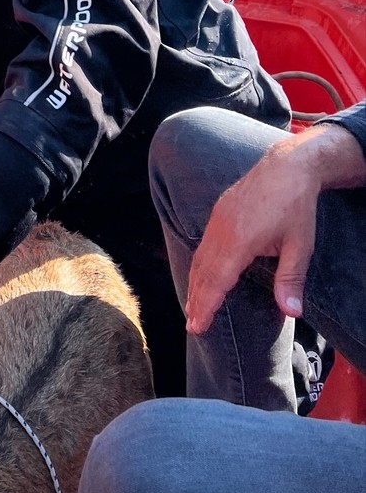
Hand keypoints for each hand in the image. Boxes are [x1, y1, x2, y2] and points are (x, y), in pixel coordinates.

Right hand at [186, 122, 364, 333]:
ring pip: (199, 259)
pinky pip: (202, 246)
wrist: (287, 166)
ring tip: (193, 306)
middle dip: (196, 301)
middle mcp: (222, 232)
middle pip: (202, 273)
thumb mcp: (300, 244)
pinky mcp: (218, 214)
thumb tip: (291, 312)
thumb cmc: (296, 205)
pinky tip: (201, 276)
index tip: (197, 326)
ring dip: (195, 285)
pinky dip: (199, 266)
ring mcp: (217, 221)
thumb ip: (291, 279)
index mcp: (240, 241)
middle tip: (192, 325)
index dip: (206, 306)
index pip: (217, 281)